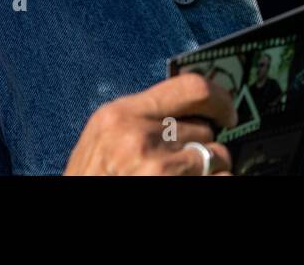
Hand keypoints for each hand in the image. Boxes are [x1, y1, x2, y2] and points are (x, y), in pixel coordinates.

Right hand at [64, 72, 236, 174]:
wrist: (74, 215)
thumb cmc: (90, 181)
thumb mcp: (103, 140)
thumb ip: (140, 119)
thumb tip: (190, 109)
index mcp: (121, 115)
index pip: (192, 87)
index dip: (220, 97)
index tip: (228, 112)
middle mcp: (140, 137)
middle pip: (205, 128)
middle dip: (201, 146)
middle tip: (181, 164)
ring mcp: (158, 169)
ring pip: (216, 157)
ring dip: (208, 170)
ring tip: (179, 179)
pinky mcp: (174, 188)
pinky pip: (221, 179)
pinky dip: (212, 182)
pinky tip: (188, 186)